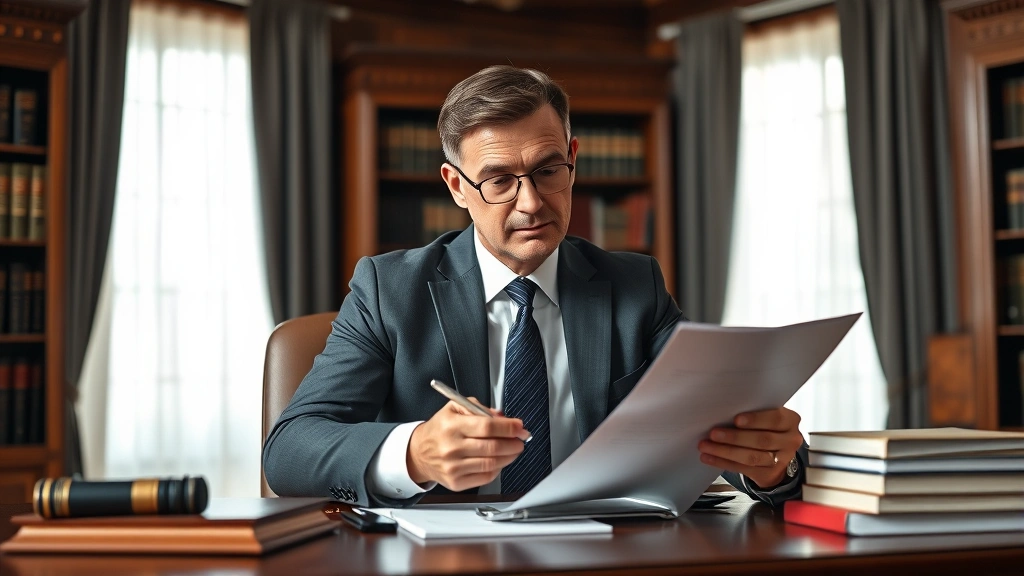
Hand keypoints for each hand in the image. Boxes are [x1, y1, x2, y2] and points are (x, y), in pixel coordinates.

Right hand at [407, 398, 528, 491]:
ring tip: (514, 449)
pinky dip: (498, 469)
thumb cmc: (439, 429)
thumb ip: (479, 408)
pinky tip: (499, 461)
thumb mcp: (454, 408)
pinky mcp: (456, 482)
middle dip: (513, 443)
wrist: (418, 453)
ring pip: (492, 463)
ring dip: (509, 456)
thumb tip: (501, 416)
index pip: (487, 426)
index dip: (508, 427)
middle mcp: (452, 447)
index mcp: (452, 426)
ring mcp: (454, 467)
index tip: (519, 426)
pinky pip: (486, 477)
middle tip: (520, 438)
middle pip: (493, 447)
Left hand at [698, 408, 802, 488]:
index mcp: (790, 420)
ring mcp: (781, 459)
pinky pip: (743, 469)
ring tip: (706, 446)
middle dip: (735, 437)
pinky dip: (723, 462)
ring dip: (725, 451)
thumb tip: (723, 412)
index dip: (755, 420)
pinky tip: (709, 457)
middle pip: (762, 440)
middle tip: (713, 434)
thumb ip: (753, 413)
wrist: (777, 454)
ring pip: (752, 457)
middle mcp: (790, 440)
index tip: (736, 420)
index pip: (775, 419)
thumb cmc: (766, 427)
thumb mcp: (766, 416)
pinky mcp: (769, 474)